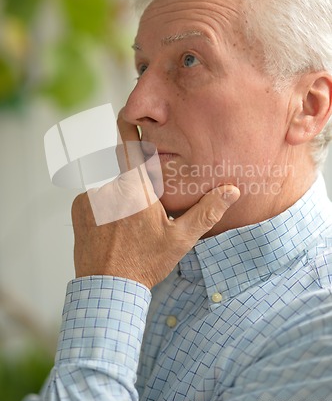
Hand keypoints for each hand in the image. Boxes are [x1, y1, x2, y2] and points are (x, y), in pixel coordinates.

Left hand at [71, 113, 239, 288]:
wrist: (108, 288)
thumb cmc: (145, 263)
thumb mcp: (181, 239)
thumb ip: (206, 211)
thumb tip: (232, 190)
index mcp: (136, 188)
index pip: (131, 146)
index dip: (128, 126)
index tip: (125, 111)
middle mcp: (110, 185)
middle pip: (125, 172)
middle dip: (136, 186)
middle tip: (141, 217)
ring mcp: (91, 196)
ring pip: (111, 186)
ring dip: (120, 199)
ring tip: (126, 229)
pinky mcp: (79, 207)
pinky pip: (95, 197)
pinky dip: (104, 207)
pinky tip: (111, 230)